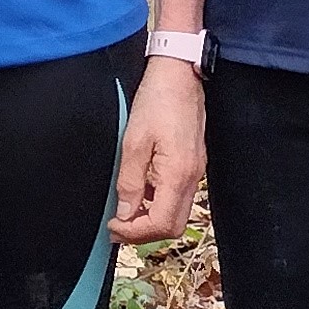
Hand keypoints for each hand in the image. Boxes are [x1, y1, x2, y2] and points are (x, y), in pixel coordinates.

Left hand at [110, 54, 206, 244]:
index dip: (134, 233)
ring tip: (124, 212)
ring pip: (175, 213)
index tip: (114, 227)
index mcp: (178, 174)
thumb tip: (125, 212)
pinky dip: (157, 203)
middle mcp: (191, 178)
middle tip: (117, 227)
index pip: (160, 223)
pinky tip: (139, 193)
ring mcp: (194, 172)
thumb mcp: (133, 142)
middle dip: (143, 233)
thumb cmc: (158, 100)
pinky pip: (177, 196)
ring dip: (150, 219)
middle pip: (172, 226)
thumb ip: (129, 181)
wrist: (179, 75)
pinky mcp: (191, 164)